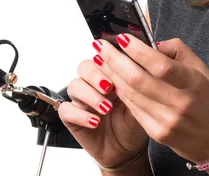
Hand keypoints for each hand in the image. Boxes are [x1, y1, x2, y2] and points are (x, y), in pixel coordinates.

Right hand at [58, 50, 148, 167]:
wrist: (126, 151)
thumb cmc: (133, 125)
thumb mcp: (142, 106)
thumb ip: (137, 89)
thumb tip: (141, 71)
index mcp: (110, 76)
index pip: (102, 58)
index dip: (107, 61)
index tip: (118, 69)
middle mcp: (93, 85)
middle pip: (84, 67)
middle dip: (96, 75)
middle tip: (109, 87)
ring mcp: (81, 100)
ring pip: (74, 85)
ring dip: (90, 95)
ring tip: (106, 108)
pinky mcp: (72, 117)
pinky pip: (66, 110)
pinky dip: (80, 115)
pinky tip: (95, 121)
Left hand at [96, 34, 208, 164]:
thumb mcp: (201, 69)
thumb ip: (175, 50)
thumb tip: (149, 42)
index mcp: (194, 83)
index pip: (161, 65)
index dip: (138, 51)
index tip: (122, 38)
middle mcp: (180, 104)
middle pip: (138, 80)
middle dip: (114, 60)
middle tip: (101, 46)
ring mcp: (167, 121)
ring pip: (130, 94)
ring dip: (112, 74)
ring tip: (102, 59)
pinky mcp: (157, 133)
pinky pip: (133, 108)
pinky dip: (120, 91)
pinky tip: (113, 79)